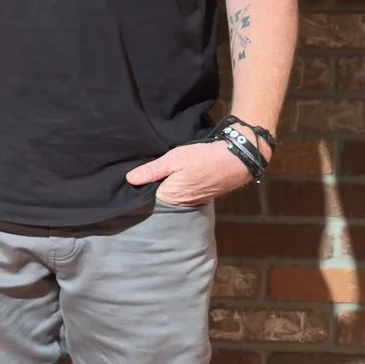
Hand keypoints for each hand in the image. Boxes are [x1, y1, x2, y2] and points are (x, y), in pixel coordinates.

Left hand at [125, 139, 254, 207]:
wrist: (235, 160)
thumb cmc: (201, 158)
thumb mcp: (173, 159)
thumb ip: (151, 171)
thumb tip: (129, 179)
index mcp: (170, 198)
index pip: (149, 198)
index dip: (143, 188)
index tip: (136, 181)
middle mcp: (182, 205)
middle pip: (162, 198)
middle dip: (156, 188)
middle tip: (148, 176)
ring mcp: (194, 202)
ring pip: (176, 196)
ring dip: (171, 187)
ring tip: (164, 176)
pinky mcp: (204, 197)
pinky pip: (187, 194)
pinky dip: (183, 187)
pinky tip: (181, 177)